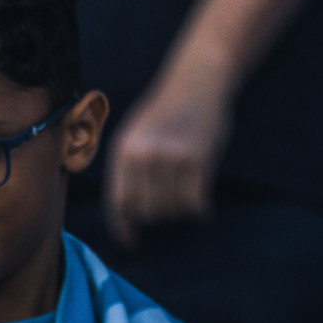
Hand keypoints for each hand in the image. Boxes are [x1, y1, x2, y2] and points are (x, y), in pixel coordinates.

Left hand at [105, 82, 229, 244]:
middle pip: (147, 210)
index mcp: (124, 149)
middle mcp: (144, 155)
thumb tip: (127, 211)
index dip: (124, 228)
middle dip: (158, 218)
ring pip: (172, 208)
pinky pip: (195, 202)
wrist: (198, 79)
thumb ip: (129, 165)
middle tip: (170, 214)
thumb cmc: (167, 110)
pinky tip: (203, 209)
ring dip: (180, 213)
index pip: (119, 201)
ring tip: (188, 203)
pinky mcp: (198, 158)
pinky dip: (200, 211)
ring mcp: (171, 156)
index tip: (132, 244)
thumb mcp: (137, 132)